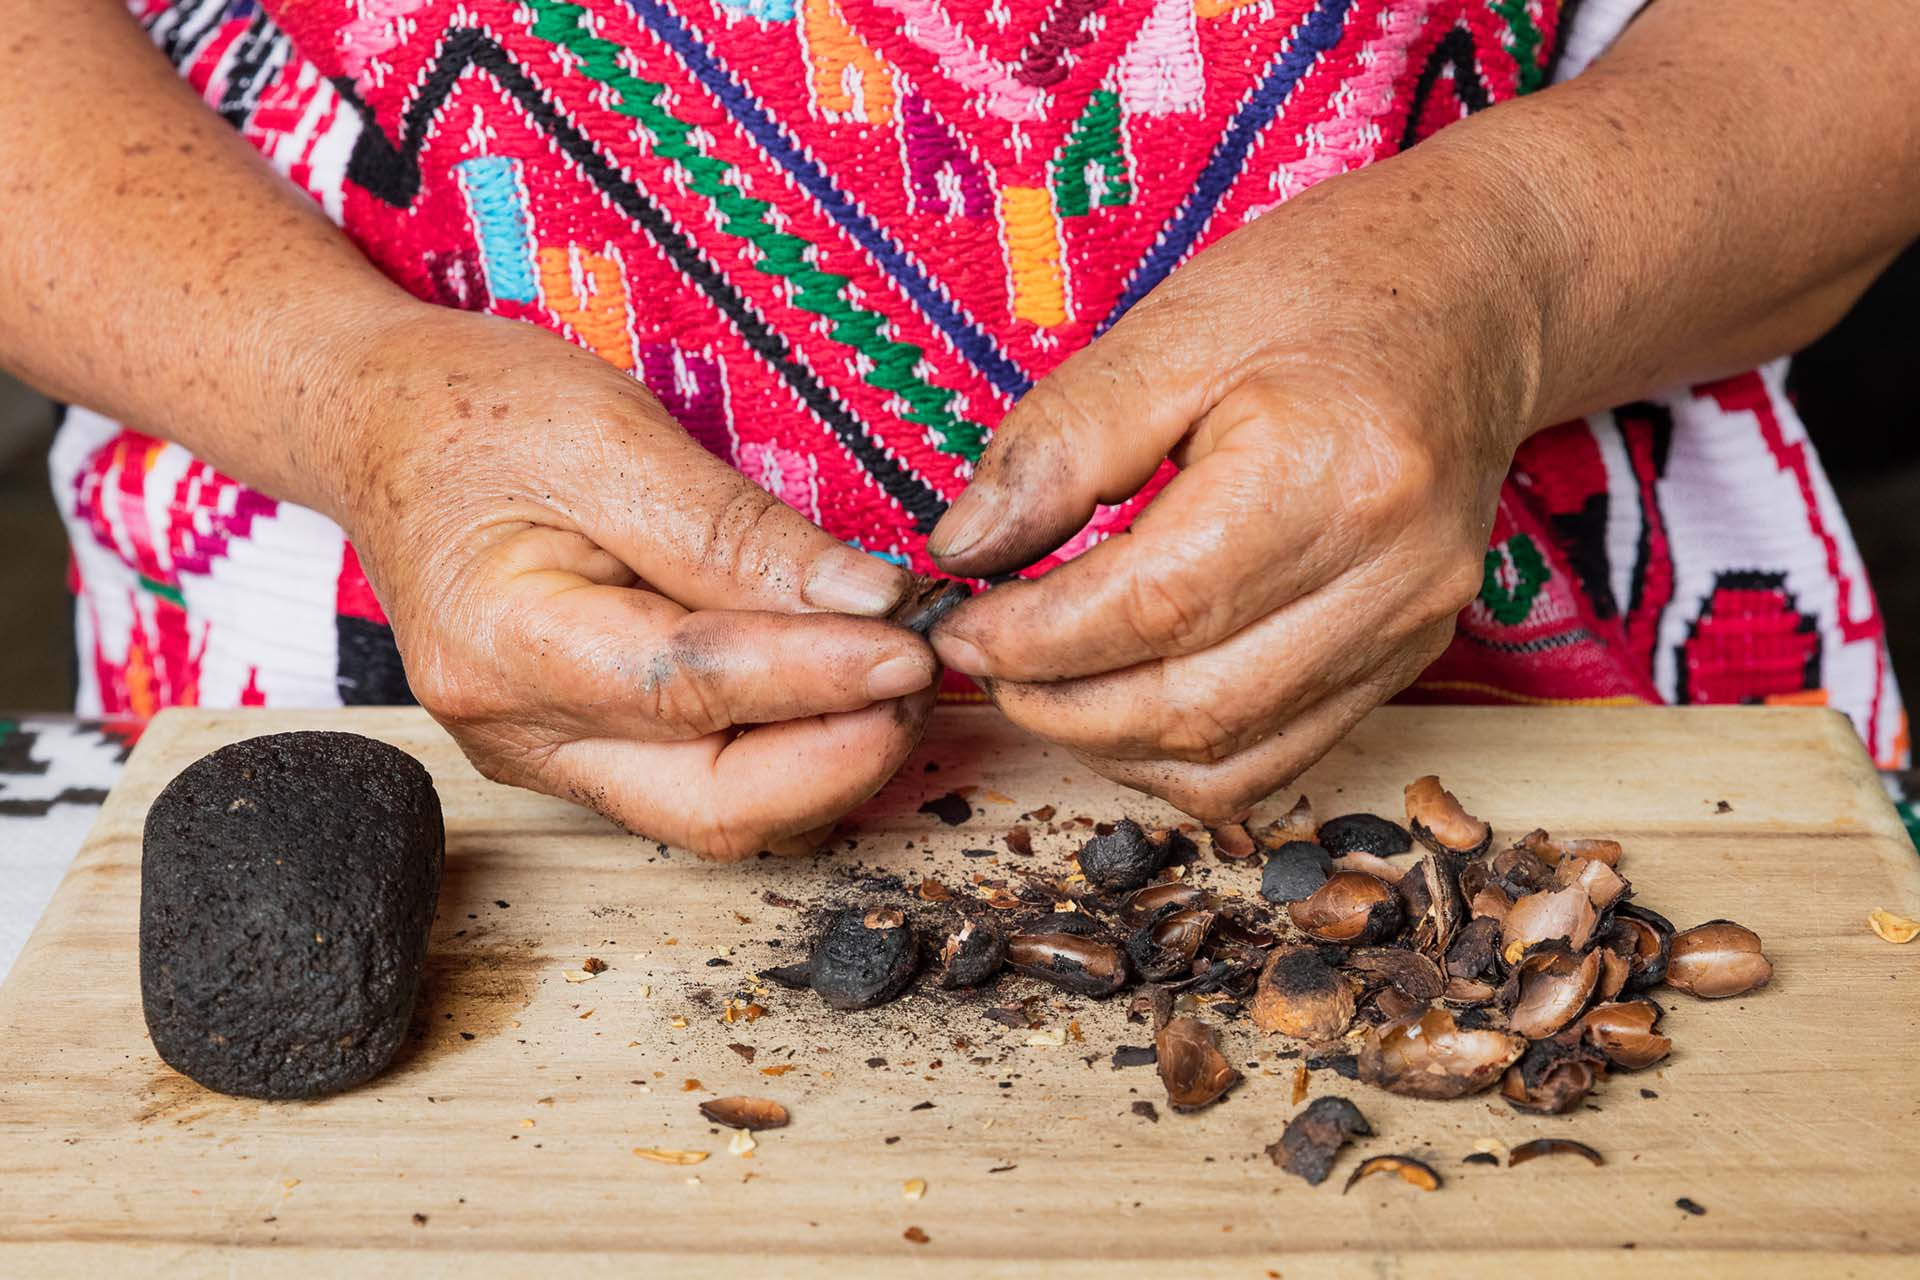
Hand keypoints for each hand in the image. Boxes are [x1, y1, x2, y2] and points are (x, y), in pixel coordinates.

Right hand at [316, 307, 937, 858]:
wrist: (379, 429)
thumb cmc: (473, 413)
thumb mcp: (606, 433)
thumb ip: (733, 532)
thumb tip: (865, 602)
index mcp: (502, 642)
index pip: (691, 685)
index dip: (817, 673)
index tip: (913, 643)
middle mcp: (517, 732)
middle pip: (710, 805)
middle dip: (837, 758)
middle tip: (919, 679)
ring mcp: (544, 757)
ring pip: (715, 814)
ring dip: (823, 766)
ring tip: (891, 681)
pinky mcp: (579, 754)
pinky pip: (699, 787)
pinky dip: (784, 756)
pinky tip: (835, 699)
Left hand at [925, 156, 1544, 820]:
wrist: (1475, 301)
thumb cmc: (1326, 291)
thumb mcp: (1175, 327)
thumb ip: (1062, 443)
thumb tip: (966, 549)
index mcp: (1334, 471)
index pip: (1154, 607)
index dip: (1035, 638)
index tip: (959, 624)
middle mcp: (1390, 574)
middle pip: (1192, 706)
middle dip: (1058, 705)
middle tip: (982, 659)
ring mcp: (1410, 629)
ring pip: (1231, 757)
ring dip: (1108, 743)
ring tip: (1040, 680)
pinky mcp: (1407, 659)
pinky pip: (1277, 759)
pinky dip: (1179, 754)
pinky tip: (1120, 702)